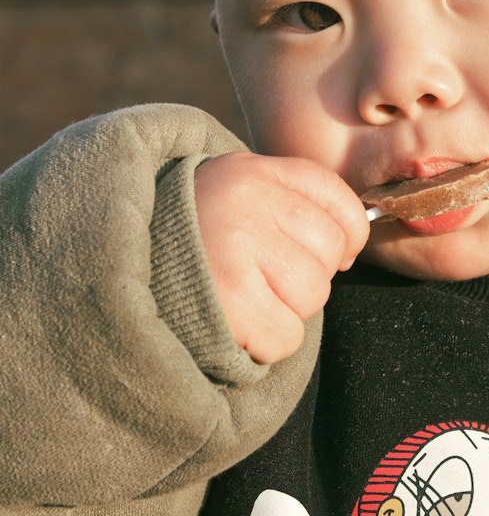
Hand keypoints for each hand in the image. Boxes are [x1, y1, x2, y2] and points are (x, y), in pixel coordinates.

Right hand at [194, 153, 368, 363]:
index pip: (335, 197)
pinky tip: (235, 324)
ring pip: (313, 296)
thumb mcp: (232, 192)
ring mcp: (237, 254)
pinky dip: (268, 343)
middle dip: (307, 275)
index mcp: (252, 172)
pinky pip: (288, 336)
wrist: (106, 263)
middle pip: (328, 251)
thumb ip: (288, 202)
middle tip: (263, 278)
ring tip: (243, 298)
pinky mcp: (230, 306)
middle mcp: (247, 205)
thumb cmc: (188, 236)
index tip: (337, 251)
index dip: (348, 231)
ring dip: (286, 310)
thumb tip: (354, 242)